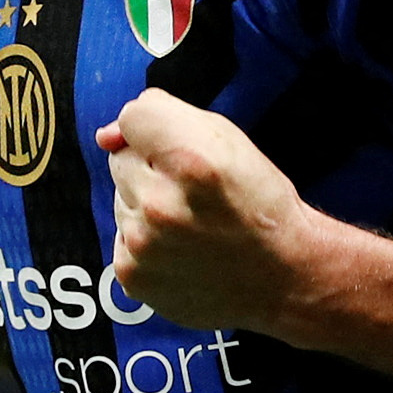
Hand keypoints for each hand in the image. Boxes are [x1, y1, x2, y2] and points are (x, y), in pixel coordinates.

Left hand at [96, 89, 314, 331]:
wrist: (284, 275)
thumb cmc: (259, 202)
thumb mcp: (228, 139)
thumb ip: (165, 119)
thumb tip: (107, 135)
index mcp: (192, 161)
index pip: (132, 117)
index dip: (156, 127)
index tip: (177, 147)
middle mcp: (161, 203)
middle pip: (121, 159)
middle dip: (149, 168)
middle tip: (191, 191)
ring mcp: (143, 244)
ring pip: (120, 199)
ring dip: (145, 205)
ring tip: (189, 223)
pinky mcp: (133, 275)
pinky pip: (120, 237)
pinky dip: (143, 241)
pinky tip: (180, 249)